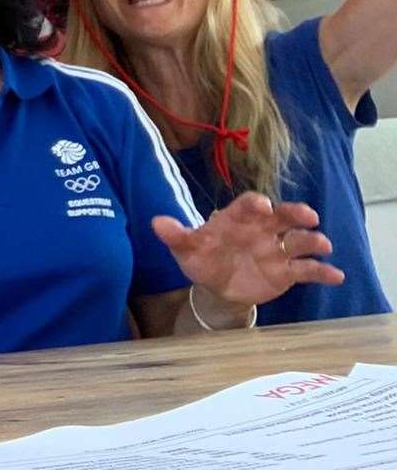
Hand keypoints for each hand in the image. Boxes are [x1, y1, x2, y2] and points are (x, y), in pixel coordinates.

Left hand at [153, 193, 343, 307]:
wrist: (216, 286)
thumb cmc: (202, 258)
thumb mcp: (186, 248)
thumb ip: (176, 235)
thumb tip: (156, 223)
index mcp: (237, 219)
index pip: (247, 206)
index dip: (255, 204)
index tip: (262, 205)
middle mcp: (262, 230)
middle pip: (282, 217)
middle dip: (295, 213)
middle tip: (308, 215)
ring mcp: (277, 251)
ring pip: (299, 241)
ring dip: (312, 241)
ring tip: (322, 244)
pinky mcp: (287, 272)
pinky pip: (308, 270)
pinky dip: (323, 272)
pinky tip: (335, 275)